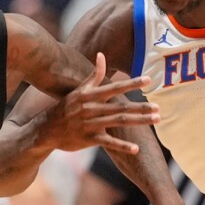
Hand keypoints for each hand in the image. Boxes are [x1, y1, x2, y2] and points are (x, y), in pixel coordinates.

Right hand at [43, 53, 158, 153]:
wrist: (46, 129)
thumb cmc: (65, 107)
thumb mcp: (79, 90)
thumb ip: (94, 75)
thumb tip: (102, 56)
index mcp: (90, 95)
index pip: (115, 87)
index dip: (132, 83)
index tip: (148, 80)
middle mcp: (91, 109)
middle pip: (121, 107)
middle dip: (141, 107)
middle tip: (159, 108)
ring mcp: (90, 124)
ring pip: (118, 122)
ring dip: (139, 121)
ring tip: (155, 120)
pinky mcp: (88, 139)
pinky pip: (108, 143)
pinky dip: (122, 146)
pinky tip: (136, 148)